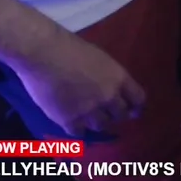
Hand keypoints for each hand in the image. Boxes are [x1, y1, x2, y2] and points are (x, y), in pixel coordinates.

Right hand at [14, 33, 145, 137]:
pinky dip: (77, 129)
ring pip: (101, 126)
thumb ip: (109, 75)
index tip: (132, 110)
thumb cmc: (69, 47)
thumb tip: (110, 87)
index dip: (135, 106)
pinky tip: (73, 123)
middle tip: (108, 114)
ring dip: (97, 122)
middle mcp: (109, 97)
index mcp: (119, 78)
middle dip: (116, 114)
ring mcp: (89, 110)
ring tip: (89, 118)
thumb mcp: (100, 58)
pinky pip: (79, 132)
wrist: (42, 53)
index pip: (138, 99)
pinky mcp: (68, 120)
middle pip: (121, 115)